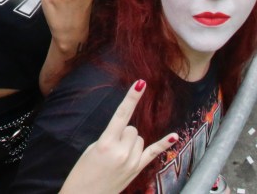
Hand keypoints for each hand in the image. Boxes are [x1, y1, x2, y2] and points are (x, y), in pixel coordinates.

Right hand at [60, 81, 177, 193]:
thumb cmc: (83, 173)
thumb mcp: (92, 149)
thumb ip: (109, 137)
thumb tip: (124, 130)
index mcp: (106, 143)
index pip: (122, 115)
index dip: (131, 98)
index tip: (140, 83)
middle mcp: (122, 152)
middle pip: (133, 129)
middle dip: (123, 133)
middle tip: (111, 146)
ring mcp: (132, 162)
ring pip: (140, 139)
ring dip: (131, 142)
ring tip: (117, 155)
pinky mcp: (137, 170)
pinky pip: (153, 153)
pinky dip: (164, 144)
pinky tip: (174, 136)